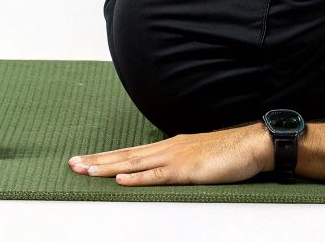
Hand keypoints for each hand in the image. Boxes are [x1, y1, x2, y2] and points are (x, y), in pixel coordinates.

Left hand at [69, 123, 273, 185]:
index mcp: (169, 147)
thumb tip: (162, 173)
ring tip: (85, 170)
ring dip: (107, 167)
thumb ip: (178, 164)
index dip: (107, 157)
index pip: (131, 153)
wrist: (252, 145)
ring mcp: (175, 158)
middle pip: (125, 156)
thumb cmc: (229, 153)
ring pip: (134, 164)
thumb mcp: (197, 158)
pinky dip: (136, 178)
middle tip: (72, 164)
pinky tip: (120, 179)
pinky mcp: (186, 170)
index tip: (85, 160)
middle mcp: (167, 149)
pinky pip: (157, 176)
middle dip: (97, 160)